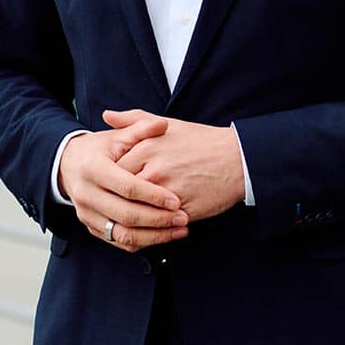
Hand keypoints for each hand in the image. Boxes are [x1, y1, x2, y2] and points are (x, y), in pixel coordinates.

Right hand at [59, 113, 189, 252]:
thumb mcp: (117, 136)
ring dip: (153, 236)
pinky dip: (141, 242)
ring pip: (121, 233)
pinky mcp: (90, 226)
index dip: (153, 195)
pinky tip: (163, 236)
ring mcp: (86, 213)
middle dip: (157, 219)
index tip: (176, 201)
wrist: (68, 164)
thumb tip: (163, 125)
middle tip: (183, 218)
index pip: (126, 187)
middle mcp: (86, 194)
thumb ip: (141, 129)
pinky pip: (117, 241)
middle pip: (125, 214)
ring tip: (179, 230)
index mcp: (93, 169)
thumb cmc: (100, 149)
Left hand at [107, 109, 247, 220]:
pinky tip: (149, 227)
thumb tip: (106, 115)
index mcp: (146, 149)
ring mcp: (168, 192)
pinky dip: (151, 229)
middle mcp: (154, 170)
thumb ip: (134, 120)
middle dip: (116, 201)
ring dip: (132, 218)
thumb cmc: (202, 141)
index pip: (112, 171)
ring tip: (129, 218)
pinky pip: (158, 225)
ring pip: (137, 212)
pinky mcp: (182, 211)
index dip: (109, 180)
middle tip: (113, 205)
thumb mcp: (168, 124)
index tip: (109, 184)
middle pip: (121, 194)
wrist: (238, 158)